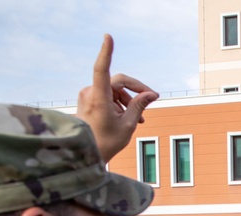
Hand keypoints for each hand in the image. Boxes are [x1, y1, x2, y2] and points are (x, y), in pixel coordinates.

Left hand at [76, 35, 158, 160]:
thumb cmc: (106, 141)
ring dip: (129, 99)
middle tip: (153, 99)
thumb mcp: (128, 124)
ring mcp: (88, 95)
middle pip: (118, 81)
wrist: (87, 154)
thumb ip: (139, 106)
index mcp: (99, 97)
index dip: (106, 52)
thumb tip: (151, 94)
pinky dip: (120, 102)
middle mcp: (90, 93)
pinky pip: (108, 94)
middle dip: (136, 90)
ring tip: (142, 117)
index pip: (102, 69)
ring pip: (114, 89)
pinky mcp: (88, 99)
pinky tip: (130, 116)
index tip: (108, 36)